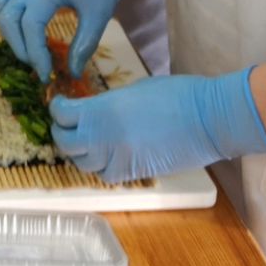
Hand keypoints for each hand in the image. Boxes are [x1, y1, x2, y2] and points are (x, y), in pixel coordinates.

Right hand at [0, 0, 153, 79]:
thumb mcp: (100, 13)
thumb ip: (85, 43)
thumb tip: (73, 72)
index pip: (30, 26)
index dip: (35, 54)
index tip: (47, 74)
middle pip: (8, 18)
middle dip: (19, 47)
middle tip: (38, 65)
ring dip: (8, 33)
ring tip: (28, 49)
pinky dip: (6, 18)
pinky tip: (23, 30)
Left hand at [50, 68, 265, 183]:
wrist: (208, 118)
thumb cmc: (175, 94)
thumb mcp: (133, 90)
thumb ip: (108, 103)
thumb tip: (95, 110)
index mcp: (102, 110)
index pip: (62, 115)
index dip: (57, 109)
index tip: (59, 103)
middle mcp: (104, 138)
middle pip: (66, 144)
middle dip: (61, 133)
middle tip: (65, 124)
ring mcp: (119, 160)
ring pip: (83, 164)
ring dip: (79, 152)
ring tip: (84, 141)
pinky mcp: (135, 174)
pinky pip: (105, 175)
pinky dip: (100, 167)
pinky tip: (106, 156)